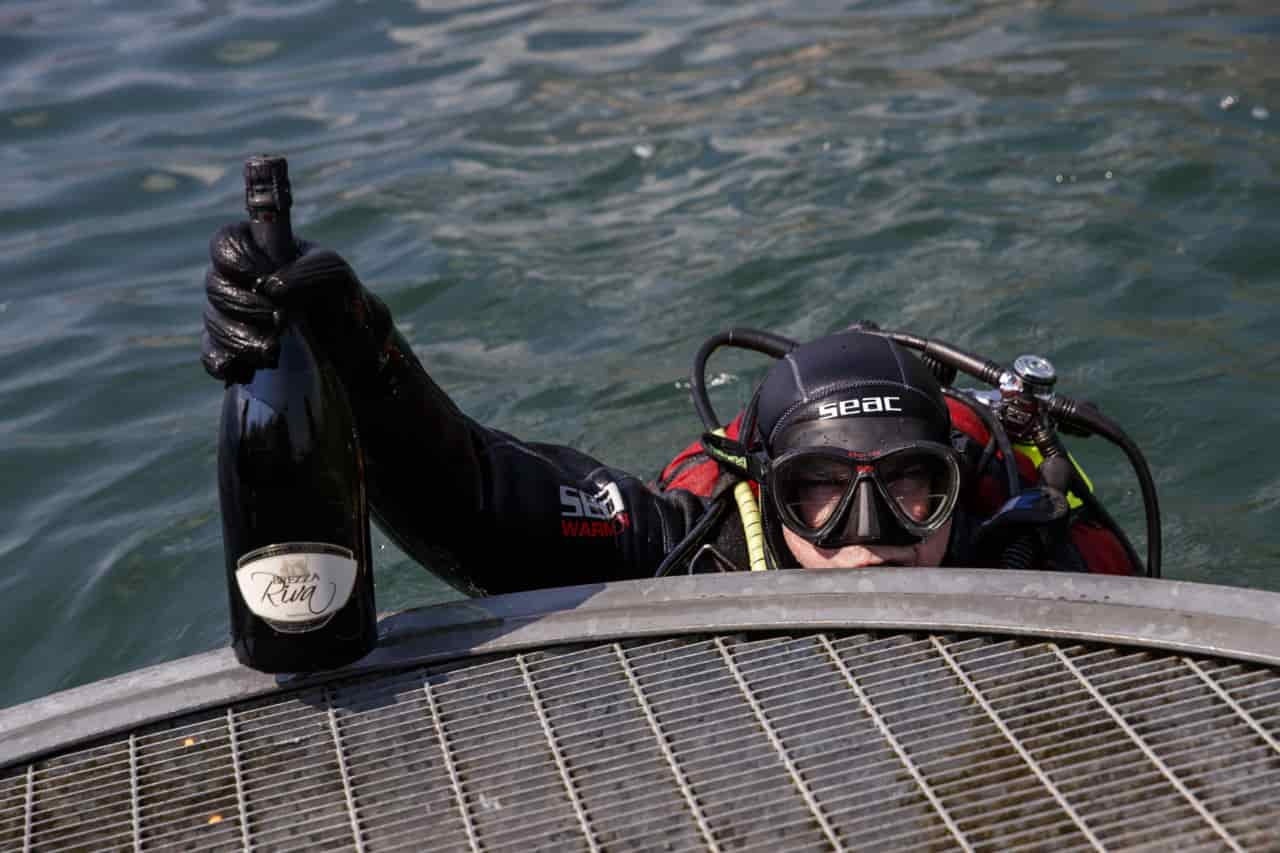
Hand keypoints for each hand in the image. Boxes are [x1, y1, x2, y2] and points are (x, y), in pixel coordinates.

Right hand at [201, 223, 389, 383]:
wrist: (354, 351)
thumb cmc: (343, 301)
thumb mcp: (337, 277)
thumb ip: (309, 273)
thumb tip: (272, 288)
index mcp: (261, 250)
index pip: (227, 241)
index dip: (237, 260)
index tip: (264, 279)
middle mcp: (241, 281)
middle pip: (215, 285)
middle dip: (245, 305)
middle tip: (279, 319)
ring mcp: (233, 316)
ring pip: (213, 321)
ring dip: (239, 337)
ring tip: (273, 351)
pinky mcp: (232, 351)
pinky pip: (211, 355)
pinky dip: (223, 362)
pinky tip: (245, 371)